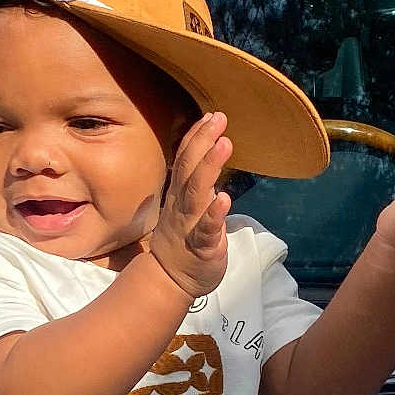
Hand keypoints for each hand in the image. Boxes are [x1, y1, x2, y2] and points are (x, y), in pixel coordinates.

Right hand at [147, 111, 232, 297]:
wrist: (170, 280)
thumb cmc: (184, 239)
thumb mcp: (187, 204)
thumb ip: (196, 179)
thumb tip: (208, 152)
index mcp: (180, 194)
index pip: (185, 160)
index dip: (196, 136)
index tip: (210, 115)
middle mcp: (182, 205)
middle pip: (189, 169)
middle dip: (203, 141)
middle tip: (218, 118)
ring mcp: (190, 225)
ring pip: (197, 194)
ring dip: (209, 168)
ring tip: (224, 144)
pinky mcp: (202, 248)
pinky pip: (206, 230)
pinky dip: (214, 214)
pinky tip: (224, 198)